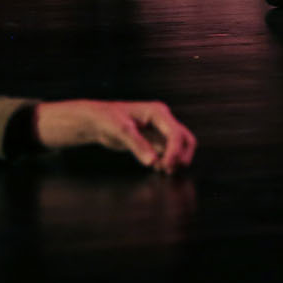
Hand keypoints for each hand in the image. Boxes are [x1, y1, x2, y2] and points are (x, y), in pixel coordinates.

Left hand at [32, 99, 197, 172]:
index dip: (175, 151)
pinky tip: (156, 167)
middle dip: (182, 156)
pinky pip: (168, 153)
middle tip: (170, 169)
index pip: (176, 134)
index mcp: (158, 112)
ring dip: (175, 160)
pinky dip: (167, 161)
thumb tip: (152, 161)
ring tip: (162, 169)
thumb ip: (138, 145)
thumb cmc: (108, 118)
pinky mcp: (153, 140)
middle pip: (185, 139)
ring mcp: (159, 131)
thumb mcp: (121, 130)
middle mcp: (162, 121)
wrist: (97, 120)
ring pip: (179, 147)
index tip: (166, 166)